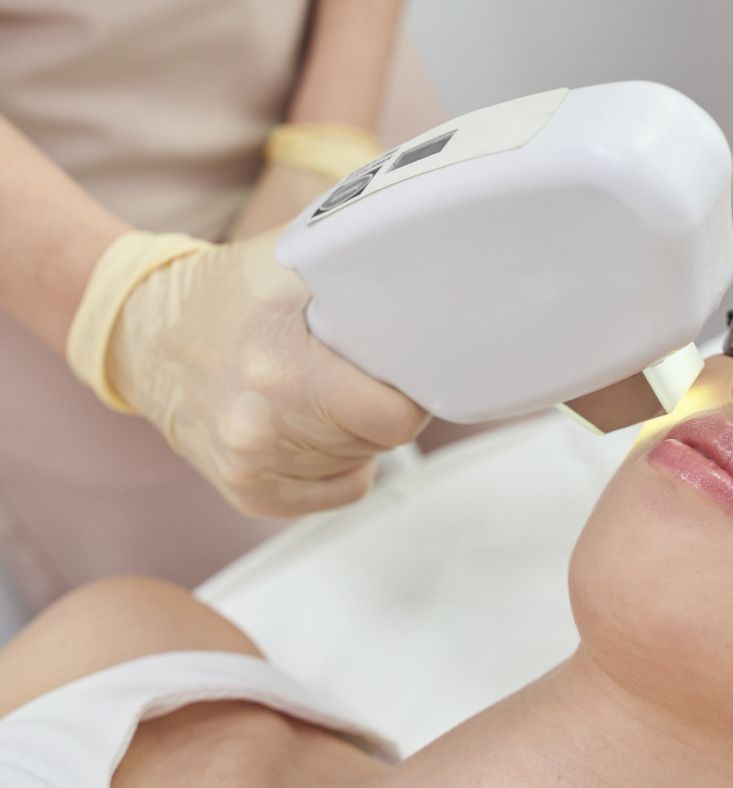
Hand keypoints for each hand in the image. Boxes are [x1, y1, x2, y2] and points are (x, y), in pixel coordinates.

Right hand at [69, 229, 429, 516]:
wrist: (145, 333)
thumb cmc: (227, 291)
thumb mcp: (293, 257)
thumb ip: (359, 266)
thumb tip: (429, 279)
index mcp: (281, 370)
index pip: (394, 419)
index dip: (413, 393)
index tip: (408, 368)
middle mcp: (261, 431)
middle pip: (378, 441)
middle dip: (382, 405)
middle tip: (362, 368)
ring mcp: (251, 468)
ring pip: (361, 465)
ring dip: (361, 433)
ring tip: (328, 389)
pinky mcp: (247, 493)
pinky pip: (337, 491)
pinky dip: (343, 463)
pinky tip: (320, 425)